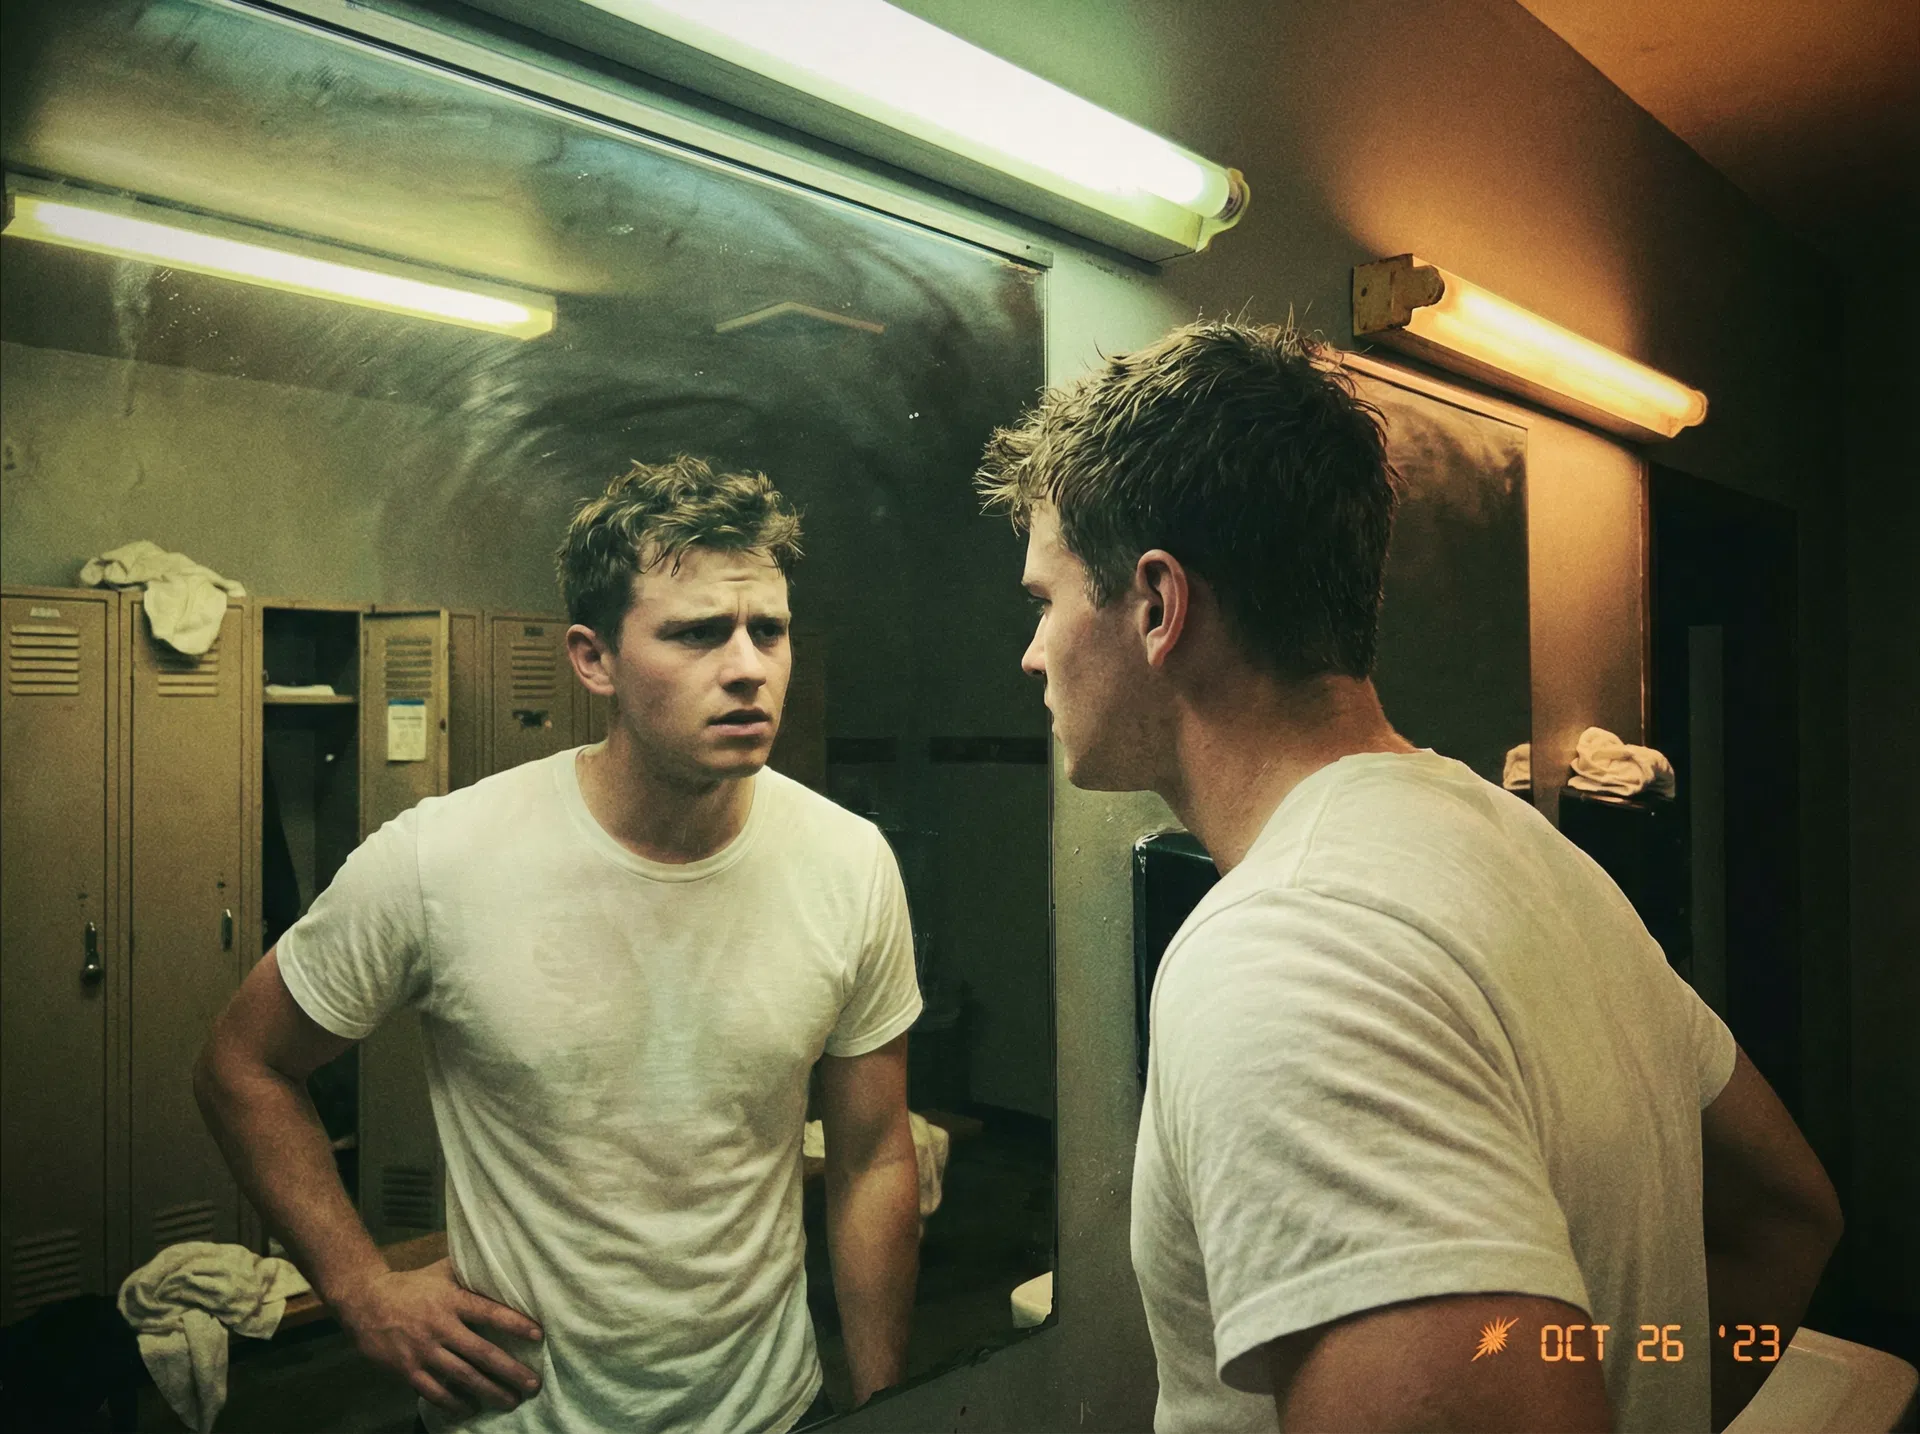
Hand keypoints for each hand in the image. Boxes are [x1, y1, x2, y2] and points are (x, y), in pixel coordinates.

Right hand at [333, 1258, 543, 1415]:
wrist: (365, 1302)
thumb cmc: (411, 1285)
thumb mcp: (441, 1271)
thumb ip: (469, 1271)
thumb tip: (502, 1261)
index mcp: (451, 1300)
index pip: (489, 1312)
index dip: (515, 1324)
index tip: (538, 1335)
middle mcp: (440, 1327)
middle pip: (481, 1353)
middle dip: (510, 1371)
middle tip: (532, 1385)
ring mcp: (423, 1351)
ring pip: (462, 1377)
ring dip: (489, 1391)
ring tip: (511, 1401)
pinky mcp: (407, 1370)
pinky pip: (435, 1392)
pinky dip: (455, 1403)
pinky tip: (472, 1408)